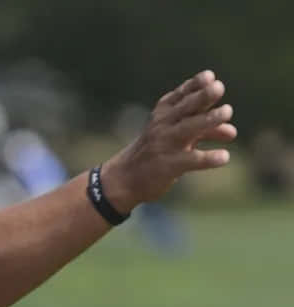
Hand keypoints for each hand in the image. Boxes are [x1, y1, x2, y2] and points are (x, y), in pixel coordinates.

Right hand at [100, 69, 236, 211]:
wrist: (125, 178)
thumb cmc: (155, 152)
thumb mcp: (175, 135)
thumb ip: (204, 129)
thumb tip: (232, 132)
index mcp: (163, 114)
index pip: (180, 95)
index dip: (194, 85)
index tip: (209, 76)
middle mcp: (163, 126)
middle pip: (185, 108)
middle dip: (202, 97)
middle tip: (219, 88)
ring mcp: (165, 145)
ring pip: (188, 129)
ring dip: (208, 120)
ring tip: (227, 112)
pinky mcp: (169, 166)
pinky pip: (191, 160)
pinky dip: (208, 158)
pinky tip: (224, 157)